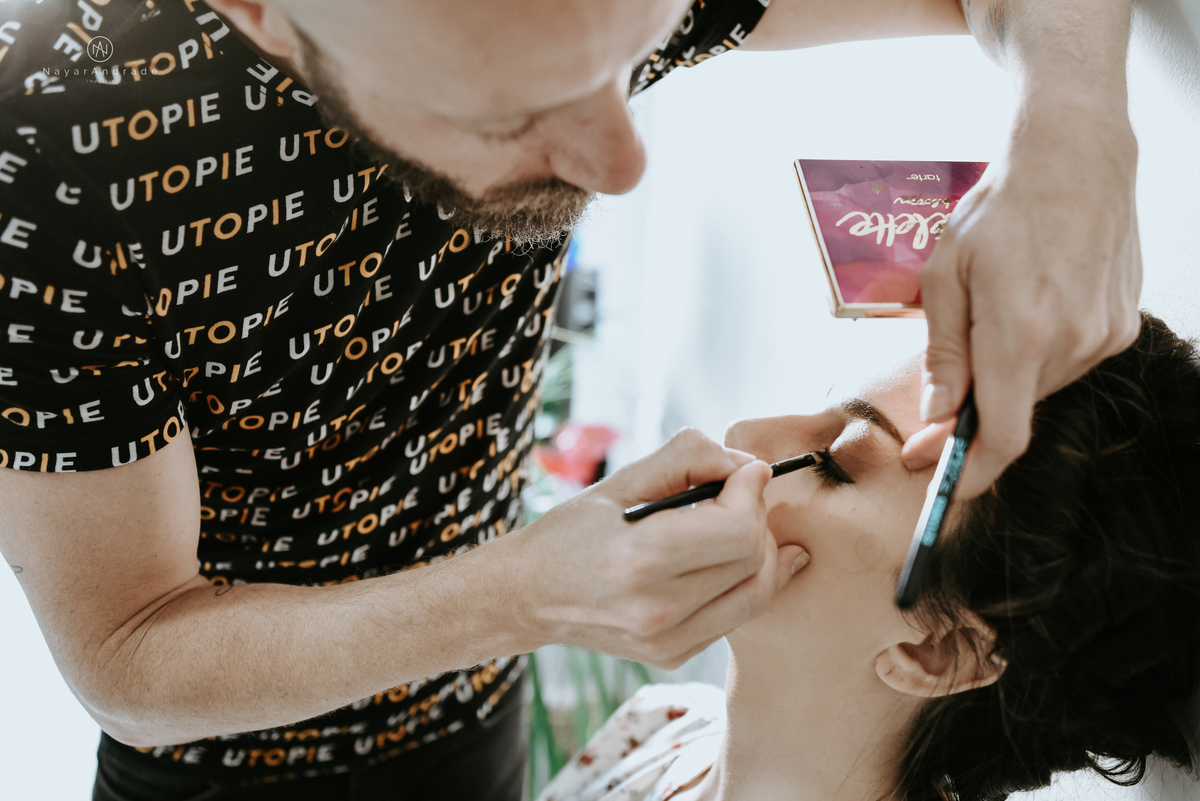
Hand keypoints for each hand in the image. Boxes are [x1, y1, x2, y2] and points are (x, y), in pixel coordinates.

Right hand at [508, 428, 807, 667]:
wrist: (527, 596)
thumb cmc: (571, 532)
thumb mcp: (619, 481)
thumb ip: (686, 459)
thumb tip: (745, 465)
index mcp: (639, 560)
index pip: (737, 529)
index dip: (752, 492)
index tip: (745, 471)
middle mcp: (657, 611)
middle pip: (753, 560)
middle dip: (756, 518)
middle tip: (735, 494)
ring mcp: (667, 642)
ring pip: (756, 593)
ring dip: (759, 552)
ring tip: (733, 525)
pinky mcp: (673, 657)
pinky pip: (736, 616)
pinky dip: (741, 582)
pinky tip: (719, 559)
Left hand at [902, 102, 1141, 497]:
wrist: (1074, 159)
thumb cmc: (998, 210)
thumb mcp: (945, 277)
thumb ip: (944, 354)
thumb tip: (938, 416)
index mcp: (1020, 334)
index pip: (1002, 436)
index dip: (972, 473)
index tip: (945, 490)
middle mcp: (1072, 343)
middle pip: (1017, 412)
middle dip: (976, 415)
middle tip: (941, 402)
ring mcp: (1104, 335)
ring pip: (1041, 387)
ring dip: (1007, 376)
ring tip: (991, 317)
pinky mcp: (1121, 325)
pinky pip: (1068, 362)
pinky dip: (1036, 354)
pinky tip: (1026, 307)